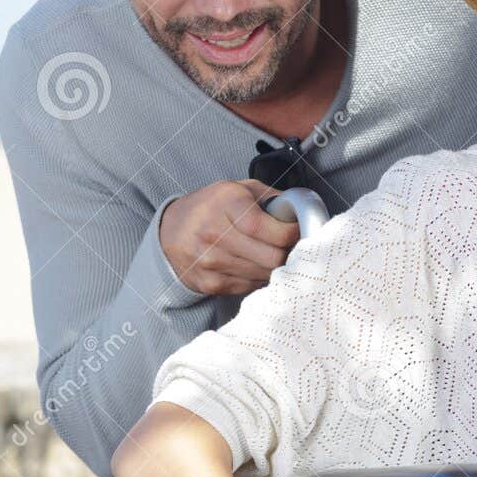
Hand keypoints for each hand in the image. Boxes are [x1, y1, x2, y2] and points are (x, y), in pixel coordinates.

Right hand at [159, 179, 302, 295]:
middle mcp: (214, 232)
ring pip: (265, 274)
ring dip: (274, 266)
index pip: (269, 229)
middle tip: (289, 245)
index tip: (297, 230)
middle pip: (272, 257)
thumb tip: (304, 212)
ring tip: (270, 252)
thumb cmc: (213, 207)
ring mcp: (210, 261)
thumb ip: (273, 198)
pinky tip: (253, 263)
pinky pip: (251, 286)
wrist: (171, 231)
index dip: (291, 233)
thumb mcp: (240, 189)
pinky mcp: (210, 283)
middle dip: (287, 252)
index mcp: (226, 203)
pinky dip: (258, 277)